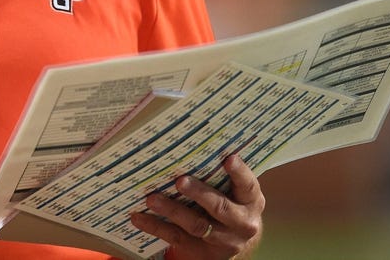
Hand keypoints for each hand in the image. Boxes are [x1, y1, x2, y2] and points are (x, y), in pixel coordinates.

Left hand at [128, 154, 263, 258]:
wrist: (234, 242)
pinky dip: (156, 227)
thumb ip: (222, 173)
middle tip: (180, 181)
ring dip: (172, 211)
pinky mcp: (202, 251)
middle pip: (220, 208)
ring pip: (197, 225)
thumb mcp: (236, 190)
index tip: (228, 158)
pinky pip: (177, 239)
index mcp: (251, 201)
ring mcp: (222, 240)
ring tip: (152, 199)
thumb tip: (194, 140)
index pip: (248, 186)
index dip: (239, 172)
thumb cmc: (231, 202)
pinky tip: (138, 217)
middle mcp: (241, 223)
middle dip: (199, 194)